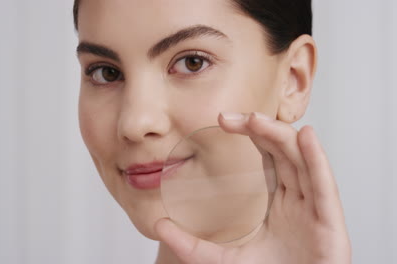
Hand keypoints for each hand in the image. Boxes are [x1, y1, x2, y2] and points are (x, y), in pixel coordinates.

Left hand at [155, 112, 350, 263]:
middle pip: (285, 152)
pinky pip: (325, 187)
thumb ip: (192, 245)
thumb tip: (159, 225)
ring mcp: (315, 211)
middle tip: (232, 116)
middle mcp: (300, 201)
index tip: (224, 120)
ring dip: (281, 136)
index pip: (270, 158)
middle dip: (262, 129)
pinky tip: (305, 137)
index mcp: (281, 203)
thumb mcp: (222, 260)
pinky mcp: (331, 225)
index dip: (252, 134)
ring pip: (303, 162)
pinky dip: (318, 160)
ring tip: (256, 119)